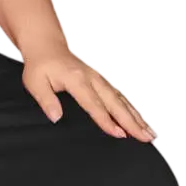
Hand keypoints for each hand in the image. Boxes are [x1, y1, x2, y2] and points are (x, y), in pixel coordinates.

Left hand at [21, 47, 157, 141]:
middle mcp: (93, 78)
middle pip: (115, 103)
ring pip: (122, 100)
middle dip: (132, 121)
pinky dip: (133, 109)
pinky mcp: (102, 80)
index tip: (119, 134)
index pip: (94, 104)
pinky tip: (142, 120)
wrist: (48, 47)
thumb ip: (46, 100)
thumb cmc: (41, 66)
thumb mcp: (35, 82)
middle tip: (145, 137)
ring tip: (150, 133)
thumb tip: (56, 117)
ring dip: (137, 117)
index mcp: (77, 80)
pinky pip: (120, 96)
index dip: (106, 121)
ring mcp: (100, 78)